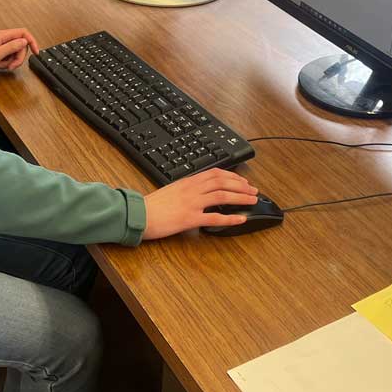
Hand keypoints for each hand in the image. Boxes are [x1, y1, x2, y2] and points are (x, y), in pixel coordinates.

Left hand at [0, 28, 39, 74]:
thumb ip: (11, 47)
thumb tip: (24, 41)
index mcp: (2, 36)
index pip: (23, 33)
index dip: (32, 41)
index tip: (36, 52)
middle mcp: (3, 38)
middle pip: (21, 45)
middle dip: (19, 57)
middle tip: (12, 66)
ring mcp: (1, 45)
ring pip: (16, 52)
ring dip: (12, 62)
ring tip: (2, 66)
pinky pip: (9, 57)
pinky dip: (6, 63)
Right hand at [142, 169, 259, 240]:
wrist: (138, 215)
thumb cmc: (151, 206)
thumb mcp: (171, 190)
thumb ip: (186, 189)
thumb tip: (199, 191)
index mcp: (187, 181)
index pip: (215, 173)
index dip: (232, 176)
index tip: (243, 181)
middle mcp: (192, 189)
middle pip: (223, 182)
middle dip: (241, 185)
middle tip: (254, 190)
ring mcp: (192, 203)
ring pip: (222, 195)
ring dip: (241, 197)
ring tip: (252, 201)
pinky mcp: (190, 218)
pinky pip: (214, 217)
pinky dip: (230, 218)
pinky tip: (241, 219)